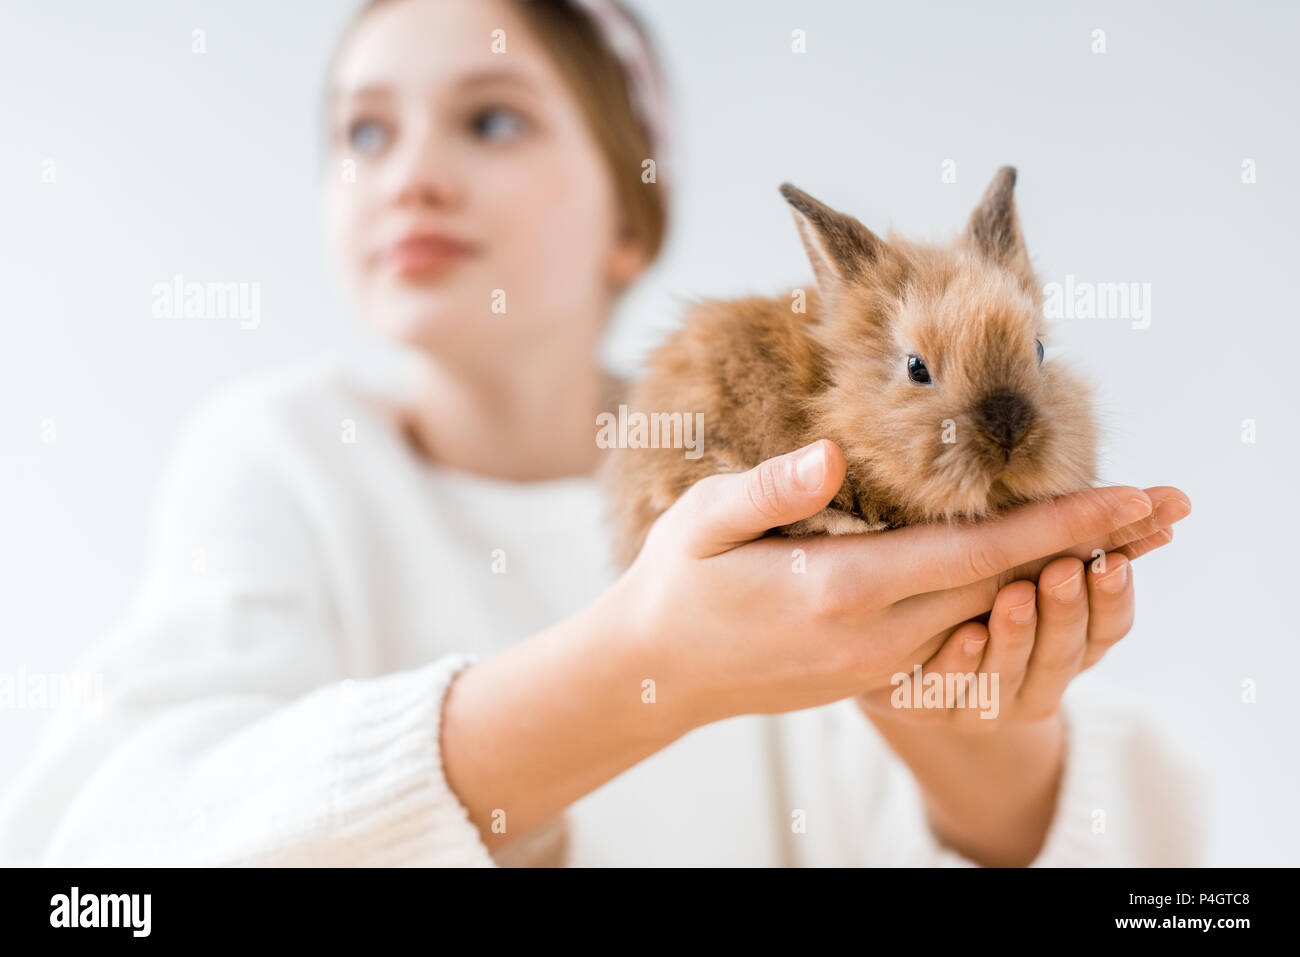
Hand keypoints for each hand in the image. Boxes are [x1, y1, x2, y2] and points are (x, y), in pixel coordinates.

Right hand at [612, 437, 1188, 734]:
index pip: (975, 554)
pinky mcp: (876, 674)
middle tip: (1162, 510)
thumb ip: (772, 488)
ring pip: (991, 613)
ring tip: (1122, 537)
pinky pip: (961, 632)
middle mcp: (877, 639)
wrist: (658, 673)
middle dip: (1089, 547)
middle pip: (1007, 588)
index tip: (1129, 497)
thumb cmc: (679, 583)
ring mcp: (881, 665)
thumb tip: (835, 453)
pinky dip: (1011, 599)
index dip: (1058, 524)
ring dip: (1059, 575)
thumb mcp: (704, 521)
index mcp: (841, 593)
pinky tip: (1039, 573)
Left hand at [855, 547, 1141, 731]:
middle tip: (1064, 570)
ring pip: (1007, 678)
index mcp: (1071, 643)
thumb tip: (1170, 499)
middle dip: (1065, 612)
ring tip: (1013, 596)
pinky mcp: (931, 710)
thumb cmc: (974, 582)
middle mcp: (1036, 682)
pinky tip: (963, 635)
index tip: (1113, 559)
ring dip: (1015, 637)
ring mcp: (985, 704)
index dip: (1113, 597)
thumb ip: (1085, 535)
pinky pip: (945, 693)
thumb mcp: (1027, 555)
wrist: (896, 638)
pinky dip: (959, 665)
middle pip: (1064, 655)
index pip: (1108, 627)